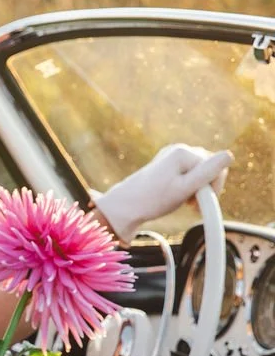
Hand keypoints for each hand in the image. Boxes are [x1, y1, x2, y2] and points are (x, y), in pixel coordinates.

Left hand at [92, 144, 232, 242]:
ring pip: (199, 172)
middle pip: (208, 168)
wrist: (125, 207)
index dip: (213, 188)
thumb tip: (229, 155)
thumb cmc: (154, 200)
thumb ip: (208, 172)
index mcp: (184, 152)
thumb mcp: (185, 188)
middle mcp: (178, 149)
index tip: (199, 204)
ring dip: (197, 188)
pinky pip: (188, 173)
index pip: (216, 167)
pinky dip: (188, 186)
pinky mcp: (167, 164)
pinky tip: (179, 196)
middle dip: (205, 188)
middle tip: (191, 205)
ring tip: (185, 202)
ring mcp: (171, 155)